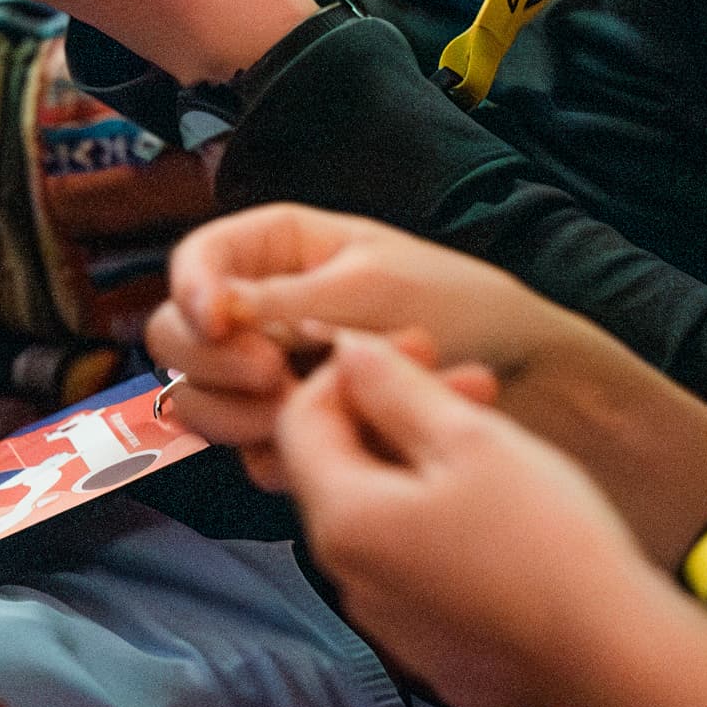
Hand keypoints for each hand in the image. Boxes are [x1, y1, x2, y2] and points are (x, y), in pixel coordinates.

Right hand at [150, 204, 572, 456]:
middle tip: (275, 377)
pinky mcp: (296, 434)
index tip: (222, 322)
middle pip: (179, 338)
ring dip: (245, 415)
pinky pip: (252, 453)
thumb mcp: (371, 290)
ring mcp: (274, 378)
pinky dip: (287, 455)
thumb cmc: (461, 308)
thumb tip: (209, 308)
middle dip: (216, 363)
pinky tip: (348, 442)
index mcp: (280, 251)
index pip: (197, 262)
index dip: (194, 291)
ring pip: (203, 402)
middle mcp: (264, 313)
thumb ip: (284, 303)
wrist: (526, 380)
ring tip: (319, 410)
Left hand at [277, 330, 680, 706]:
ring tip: (497, 432)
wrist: (615, 655)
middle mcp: (349, 580)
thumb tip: (347, 352)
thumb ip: (395, 389)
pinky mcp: (435, 648)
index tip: (417, 346)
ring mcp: (391, 623)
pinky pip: (416, 566)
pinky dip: (441, 520)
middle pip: (344, 470)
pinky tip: (502, 504)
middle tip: (474, 380)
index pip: (301, 423)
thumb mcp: (470, 439)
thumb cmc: (544, 538)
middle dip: (398, 412)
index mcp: (342, 522)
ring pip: (385, 516)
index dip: (352, 370)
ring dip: (424, 462)